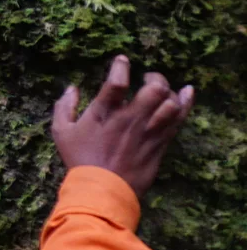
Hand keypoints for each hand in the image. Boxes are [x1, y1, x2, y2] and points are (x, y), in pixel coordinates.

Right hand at [53, 55, 191, 200]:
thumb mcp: (61, 132)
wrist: (103, 189)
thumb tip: (72, 89)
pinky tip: (186, 93)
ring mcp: (148, 132)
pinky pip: (179, 120)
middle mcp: (130, 119)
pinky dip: (185, 104)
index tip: (122, 60)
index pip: (117, 82)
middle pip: (154, 89)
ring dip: (169, 92)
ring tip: (162, 91)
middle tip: (148, 78)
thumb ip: (64, 107)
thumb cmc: (80, 159)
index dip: (121, 66)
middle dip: (154, 78)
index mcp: (104, 113)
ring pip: (170, 103)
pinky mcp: (159, 143)